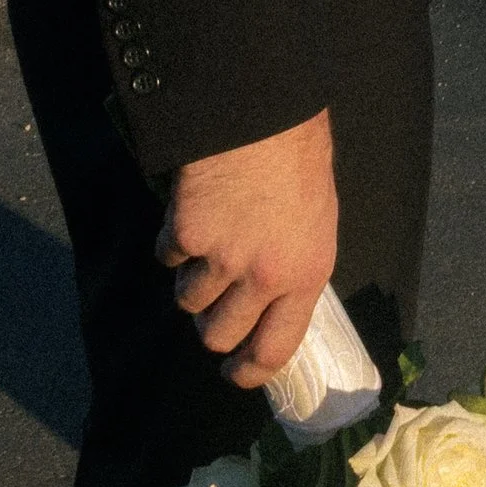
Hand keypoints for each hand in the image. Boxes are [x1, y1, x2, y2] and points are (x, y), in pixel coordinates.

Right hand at [156, 107, 338, 387]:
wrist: (264, 113)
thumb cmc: (299, 157)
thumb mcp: (317, 218)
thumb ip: (294, 262)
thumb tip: (272, 295)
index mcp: (307, 273)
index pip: (276, 349)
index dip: (250, 371)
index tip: (235, 373)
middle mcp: (265, 276)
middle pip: (218, 335)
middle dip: (211, 324)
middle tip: (212, 303)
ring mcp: (222, 258)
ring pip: (187, 301)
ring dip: (190, 279)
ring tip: (206, 242)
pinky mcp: (186, 236)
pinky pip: (168, 257)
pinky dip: (173, 239)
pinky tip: (192, 211)